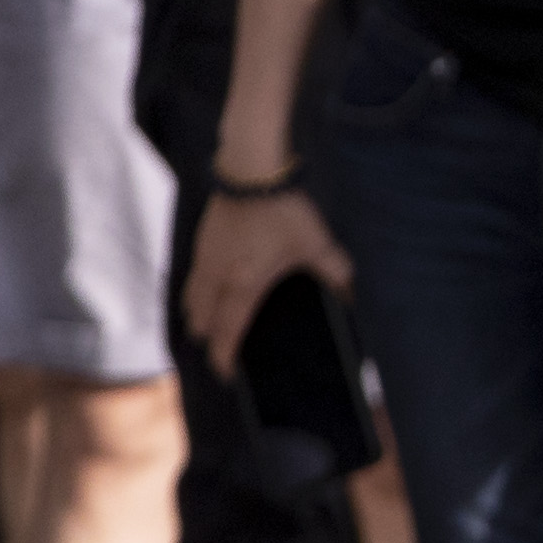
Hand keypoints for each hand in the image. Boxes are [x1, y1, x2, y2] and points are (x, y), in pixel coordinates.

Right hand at [182, 180, 352, 365]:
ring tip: (207, 323)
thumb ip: (334, 271)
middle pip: (201, 319)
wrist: (252, 168)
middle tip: (217, 348)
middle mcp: (218, 275)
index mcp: (244, 285)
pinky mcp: (202, 237)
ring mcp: (205, 256)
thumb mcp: (316, 244)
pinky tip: (209, 284)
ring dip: (197, 314)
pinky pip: (192, 274)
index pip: (228, 331)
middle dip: (207, 338)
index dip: (224, 356)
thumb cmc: (284, 209)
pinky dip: (196, 288)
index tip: (226, 373)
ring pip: (191, 296)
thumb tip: (351, 293)